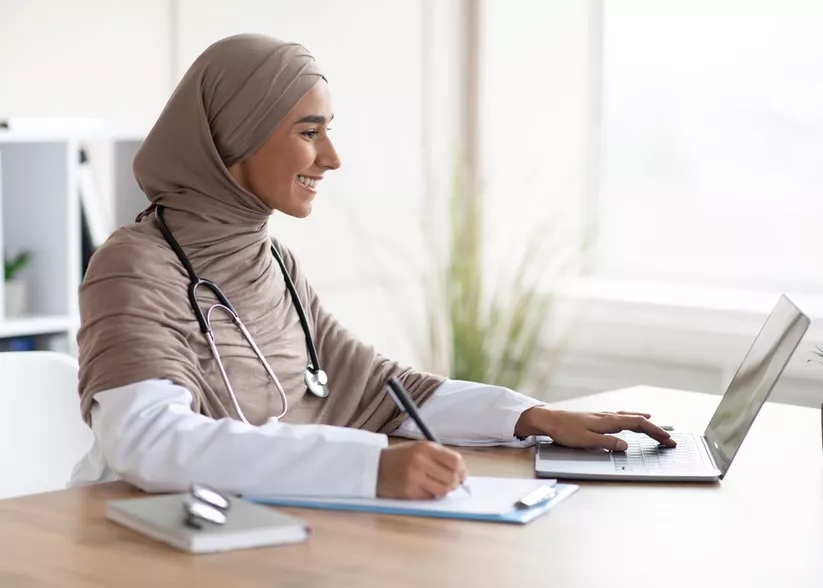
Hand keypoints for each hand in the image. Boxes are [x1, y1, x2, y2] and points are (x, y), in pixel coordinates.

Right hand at [377, 441, 467, 498]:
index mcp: (425, 447)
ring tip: (438, 486)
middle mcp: (420, 461)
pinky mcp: (409, 491)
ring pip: (443, 490)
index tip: (462, 475)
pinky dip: (432, 495)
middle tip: (452, 483)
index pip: (455, 461)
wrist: (375, 467)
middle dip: (456, 483)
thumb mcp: (419, 449)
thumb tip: (461, 472)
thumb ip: (439, 457)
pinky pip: (430, 497)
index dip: (463, 470)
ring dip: (445, 491)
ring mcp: (414, 477)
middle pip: (452, 477)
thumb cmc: (400, 458)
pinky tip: (425, 489)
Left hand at [514, 406, 675, 450]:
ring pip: (629, 417)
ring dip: (644, 423)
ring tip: (656, 426)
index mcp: (608, 421)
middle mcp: (608, 415)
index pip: (638, 425)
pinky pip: (621, 417)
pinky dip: (632, 418)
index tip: (668, 440)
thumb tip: (626, 446)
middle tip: (668, 439)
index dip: (654, 432)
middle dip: (654, 429)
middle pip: (637, 420)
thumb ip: (607, 443)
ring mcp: (603, 416)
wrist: (548, 420)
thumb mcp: (586, 440)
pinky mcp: (597, 418)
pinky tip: (631, 418)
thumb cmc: (565, 430)